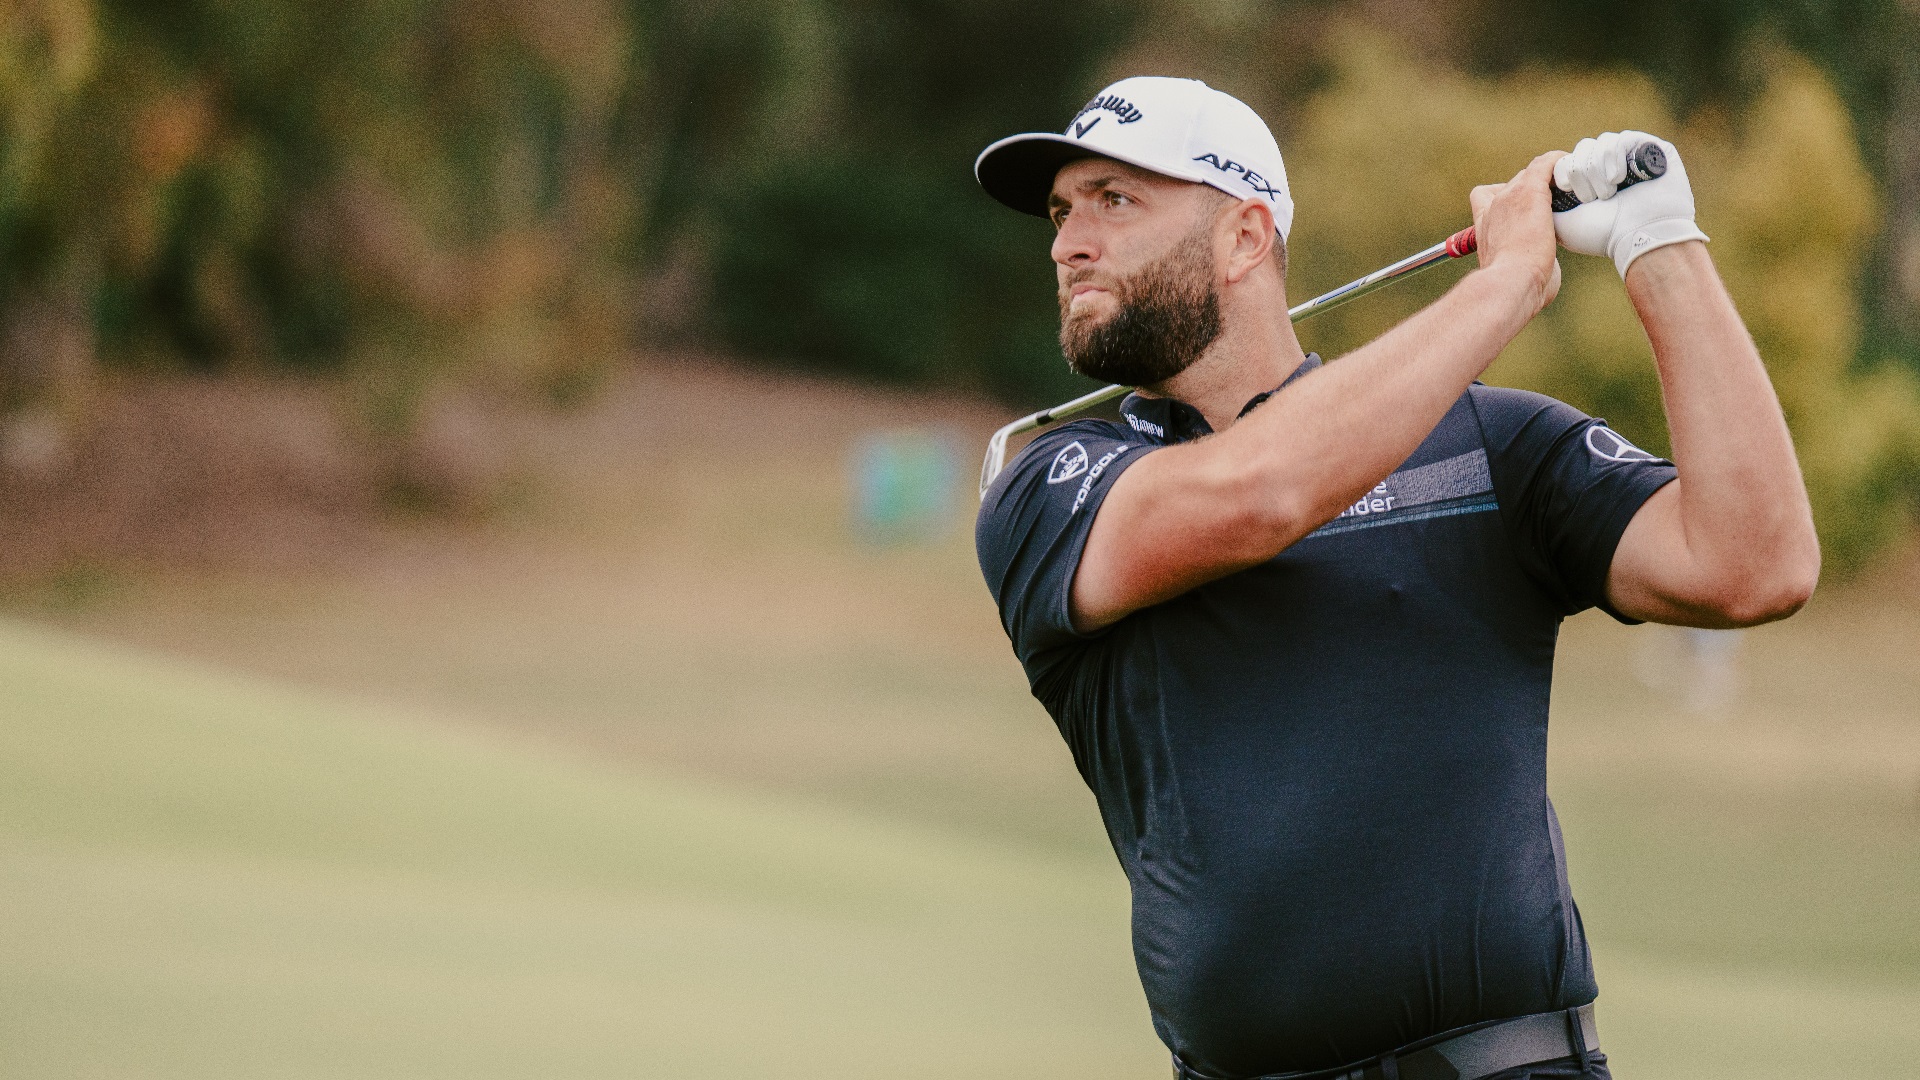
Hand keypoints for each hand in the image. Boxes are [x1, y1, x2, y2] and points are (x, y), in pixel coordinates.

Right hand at [1470, 151, 1562, 313]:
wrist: (1510, 283)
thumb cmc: (1516, 290)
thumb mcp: (1516, 275)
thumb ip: (1530, 264)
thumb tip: (1546, 271)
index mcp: (1483, 228)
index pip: (1484, 196)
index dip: (1502, 195)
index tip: (1521, 205)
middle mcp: (1492, 208)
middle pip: (1513, 183)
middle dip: (1534, 188)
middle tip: (1557, 199)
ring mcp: (1509, 197)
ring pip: (1531, 173)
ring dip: (1548, 176)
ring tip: (1570, 183)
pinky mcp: (1529, 192)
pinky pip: (1545, 164)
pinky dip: (1557, 162)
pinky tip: (1570, 166)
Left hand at [1553, 131, 1709, 277]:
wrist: (1638, 239)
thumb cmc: (1601, 234)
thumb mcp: (1560, 221)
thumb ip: (1542, 202)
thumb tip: (1530, 182)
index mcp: (1591, 179)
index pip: (1569, 157)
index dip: (1564, 170)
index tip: (1567, 190)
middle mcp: (1611, 166)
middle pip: (1583, 148)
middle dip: (1580, 172)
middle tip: (1590, 198)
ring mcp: (1632, 157)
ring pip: (1601, 143)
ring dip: (1597, 169)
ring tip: (1607, 193)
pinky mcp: (1652, 149)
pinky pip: (1623, 138)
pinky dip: (1614, 157)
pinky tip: (1618, 178)